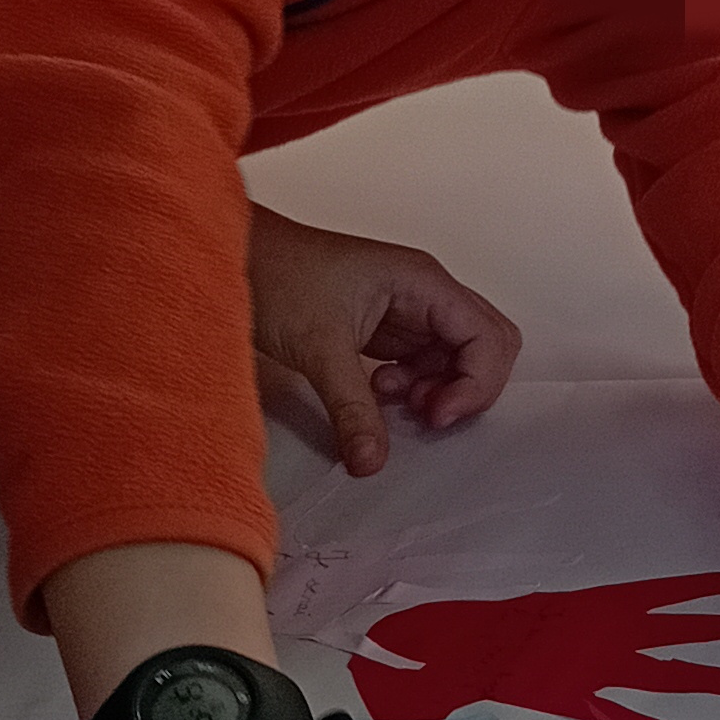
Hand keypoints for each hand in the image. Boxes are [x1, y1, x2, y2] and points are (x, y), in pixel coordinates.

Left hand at [246, 203, 521, 476]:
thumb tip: (371, 461)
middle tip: (426, 414)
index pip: (487, 337)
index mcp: (422, 282)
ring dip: (436, 391)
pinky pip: (422, 365)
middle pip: (484, 346)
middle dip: (466, 388)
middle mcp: (423, 293)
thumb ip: (351, 408)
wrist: (232, 258)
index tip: (436, 415)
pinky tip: (378, 394)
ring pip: (455, 360)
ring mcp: (407, 311)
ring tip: (394, 404)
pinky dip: (412, 389)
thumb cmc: (275, 273)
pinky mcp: (386, 329)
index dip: (475, 384)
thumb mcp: (318, 347)